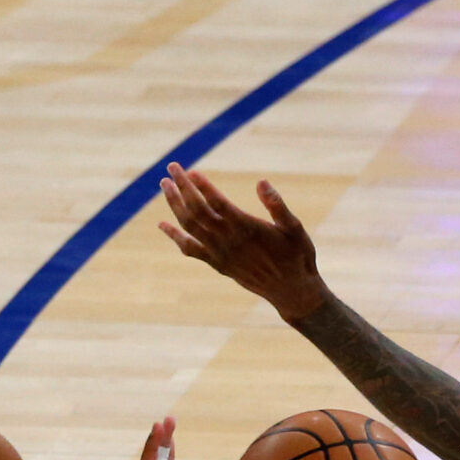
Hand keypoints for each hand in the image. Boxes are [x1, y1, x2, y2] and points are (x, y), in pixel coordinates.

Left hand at [157, 164, 325, 321]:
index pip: (217, 202)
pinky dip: (174, 236)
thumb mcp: (295, 228)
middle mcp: (229, 241)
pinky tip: (162, 224)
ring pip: (189, 226)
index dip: (202, 186)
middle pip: (197, 210)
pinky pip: (190, 248)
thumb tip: (261, 182)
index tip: (190, 171)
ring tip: (165, 185)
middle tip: (171, 167)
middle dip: (182, 187)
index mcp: (247, 228)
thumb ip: (277, 205)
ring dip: (174, 204)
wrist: (291, 291)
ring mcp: (220, 253)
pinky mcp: (217, 264)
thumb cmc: (297, 256)